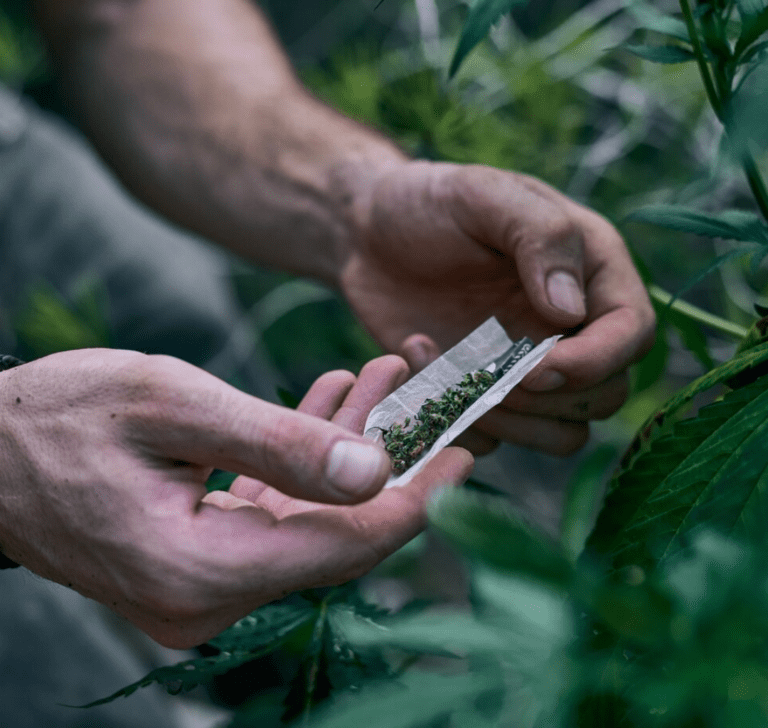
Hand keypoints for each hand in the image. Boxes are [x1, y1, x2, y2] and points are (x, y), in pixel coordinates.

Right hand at [0, 351, 471, 647]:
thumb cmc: (59, 417)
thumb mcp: (172, 404)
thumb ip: (276, 444)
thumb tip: (375, 476)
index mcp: (199, 570)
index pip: (345, 545)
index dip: (418, 497)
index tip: (469, 448)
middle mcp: (208, 598)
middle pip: (337, 533)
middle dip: (389, 458)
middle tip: (427, 389)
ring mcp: (205, 587)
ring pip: (312, 516)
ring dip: (348, 448)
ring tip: (383, 376)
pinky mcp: (201, 562)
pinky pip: (276, 511)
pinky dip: (307, 461)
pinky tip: (333, 404)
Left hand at [341, 161, 655, 454]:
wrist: (366, 235)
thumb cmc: (428, 204)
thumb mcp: (483, 195)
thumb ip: (540, 237)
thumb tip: (573, 311)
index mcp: (589, 272)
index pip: (631, 334)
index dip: (596, 362)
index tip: (540, 367)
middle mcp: (570, 327)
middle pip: (603, 396)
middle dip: (548, 398)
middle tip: (484, 370)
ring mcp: (527, 366)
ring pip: (559, 433)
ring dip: (507, 420)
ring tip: (444, 368)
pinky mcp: (485, 393)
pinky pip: (496, 438)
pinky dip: (460, 422)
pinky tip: (418, 361)